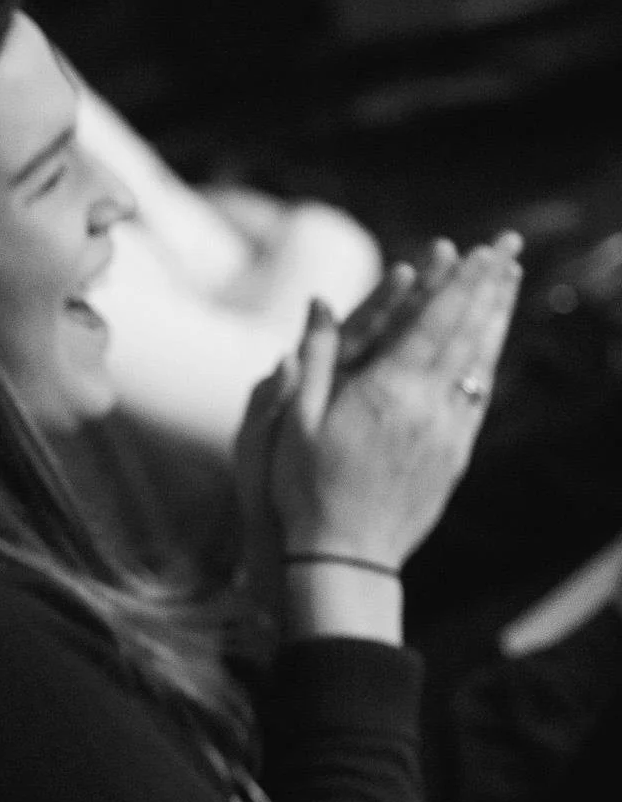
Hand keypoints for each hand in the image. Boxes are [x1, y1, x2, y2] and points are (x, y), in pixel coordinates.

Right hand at [269, 231, 522, 568]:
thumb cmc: (304, 488)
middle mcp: (425, 406)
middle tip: (507, 247)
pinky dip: (488, 361)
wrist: (345, 553)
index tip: (478, 249)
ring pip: (480, 361)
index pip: (433, 322)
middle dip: (488, 286)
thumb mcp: (292, 422)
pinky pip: (478, 397)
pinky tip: (491, 345)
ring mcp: (446, 432)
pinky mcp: (454, 455)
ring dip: (496, 316)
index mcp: (384, 392)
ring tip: (509, 280)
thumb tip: (321, 303)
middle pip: (466, 333)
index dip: (458, 282)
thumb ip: (314, 359)